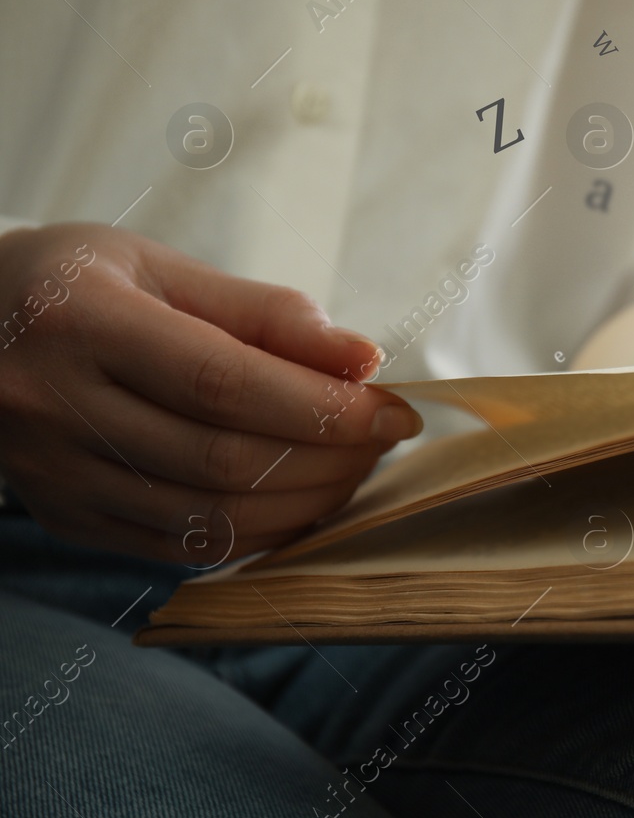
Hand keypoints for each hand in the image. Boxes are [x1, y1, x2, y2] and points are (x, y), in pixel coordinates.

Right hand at [0, 223, 422, 562]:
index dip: (323, 406)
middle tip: (381, 438)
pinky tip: (299, 501)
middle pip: (224, 461)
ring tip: (352, 467)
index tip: (393, 409)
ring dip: (306, 503)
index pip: (225, 383)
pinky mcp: (66, 520)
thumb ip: (262, 312)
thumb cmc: (77, 285)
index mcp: (82, 324)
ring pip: (208, 520)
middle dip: (329, 458)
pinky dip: (258, 534)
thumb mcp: (159, 266)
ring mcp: (56, 477)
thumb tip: (361, 358)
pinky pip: (181, 550)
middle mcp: (56, 408)